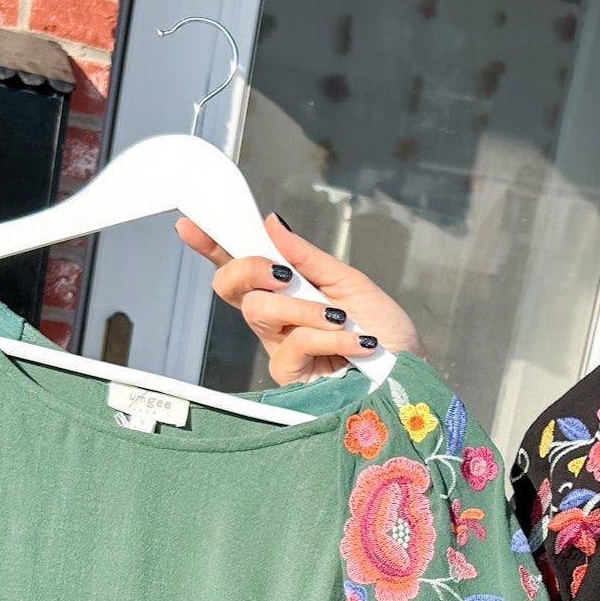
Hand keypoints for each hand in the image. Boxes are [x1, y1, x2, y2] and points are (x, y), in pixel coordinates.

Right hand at [176, 213, 424, 383]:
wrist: (409, 372)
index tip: (189, 225)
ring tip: (341, 318)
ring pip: (260, 311)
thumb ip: (309, 258)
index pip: (241, 268)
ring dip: (303, 308)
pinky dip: (328, 335)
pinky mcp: (291, 376)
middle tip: (283, 274)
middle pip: (232, 287)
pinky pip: (293, 343)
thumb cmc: (386, 331)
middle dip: (251, 269)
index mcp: (288, 293)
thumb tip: (272, 224)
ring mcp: (280, 348)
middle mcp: (278, 320)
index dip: (212, 246)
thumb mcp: (351, 284)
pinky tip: (356, 341)